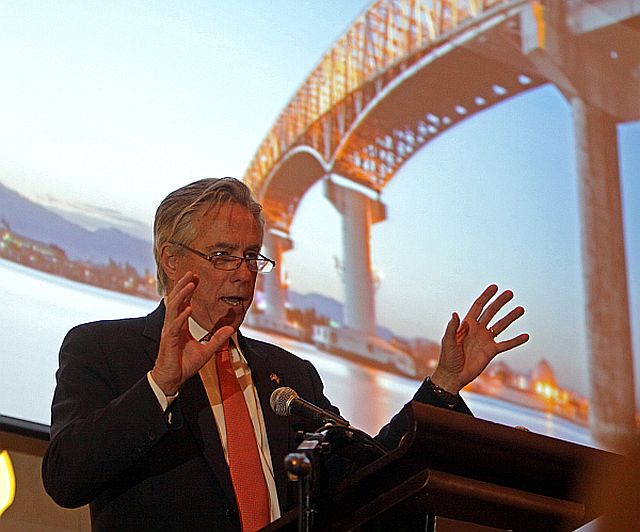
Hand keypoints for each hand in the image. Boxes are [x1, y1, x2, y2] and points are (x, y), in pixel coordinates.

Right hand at [151, 271, 233, 395]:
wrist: (173, 379)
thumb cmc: (184, 364)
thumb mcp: (206, 350)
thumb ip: (217, 338)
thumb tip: (230, 328)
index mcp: (180, 325)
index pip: (183, 303)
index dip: (188, 290)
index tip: (195, 278)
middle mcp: (173, 325)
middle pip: (176, 300)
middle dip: (183, 286)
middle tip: (191, 273)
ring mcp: (169, 332)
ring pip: (173, 309)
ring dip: (181, 296)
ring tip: (190, 284)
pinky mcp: (169, 341)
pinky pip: (174, 326)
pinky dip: (181, 317)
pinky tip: (188, 308)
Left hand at [431, 284, 528, 393]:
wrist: (453, 375)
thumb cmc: (447, 358)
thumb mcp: (447, 341)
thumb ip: (452, 328)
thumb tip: (455, 314)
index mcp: (466, 324)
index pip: (478, 307)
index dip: (486, 297)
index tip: (494, 287)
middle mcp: (478, 330)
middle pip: (491, 312)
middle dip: (500, 302)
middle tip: (510, 293)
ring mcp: (485, 340)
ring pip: (501, 325)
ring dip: (510, 318)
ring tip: (520, 309)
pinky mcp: (491, 351)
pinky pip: (506, 344)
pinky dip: (516, 340)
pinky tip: (526, 336)